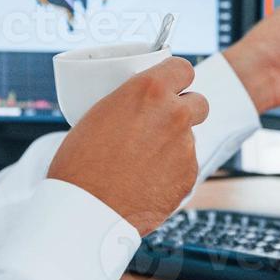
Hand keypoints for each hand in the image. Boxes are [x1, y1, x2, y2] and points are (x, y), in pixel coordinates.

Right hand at [47, 57, 209, 235]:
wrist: (86, 210)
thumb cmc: (80, 164)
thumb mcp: (99, 115)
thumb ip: (130, 105)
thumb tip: (141, 108)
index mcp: (149, 90)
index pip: (183, 68)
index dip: (177, 78)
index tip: (171, 86)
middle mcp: (174, 114)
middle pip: (199, 102)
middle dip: (185, 110)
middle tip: (162, 124)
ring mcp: (185, 146)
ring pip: (188, 139)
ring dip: (173, 146)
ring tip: (140, 164)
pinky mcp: (189, 176)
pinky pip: (184, 168)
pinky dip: (170, 173)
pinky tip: (146, 183)